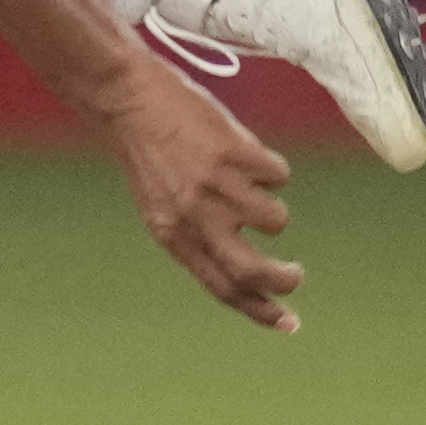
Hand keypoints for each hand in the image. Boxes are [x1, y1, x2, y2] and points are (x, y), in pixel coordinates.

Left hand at [109, 67, 302, 329]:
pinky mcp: (235, 153)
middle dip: (283, 280)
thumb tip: (246, 268)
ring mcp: (216, 186)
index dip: (260, 311)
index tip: (290, 324)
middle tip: (296, 274)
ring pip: (275, 219)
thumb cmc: (149, 154)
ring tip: (249, 182)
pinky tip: (244, 150)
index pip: (223, 288)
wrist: (128, 100)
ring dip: (272, 206)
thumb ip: (199, 237)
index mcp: (174, 236)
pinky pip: (278, 174)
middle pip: (252, 271)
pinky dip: (270, 166)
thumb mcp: (163, 207)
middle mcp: (196, 218)